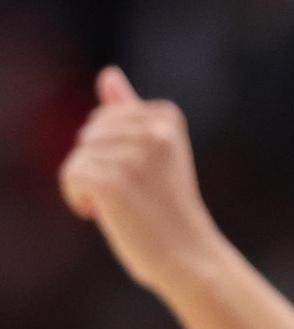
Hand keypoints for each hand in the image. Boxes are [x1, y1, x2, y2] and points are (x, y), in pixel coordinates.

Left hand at [59, 66, 225, 291]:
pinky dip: (77, 198)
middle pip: (89, 132)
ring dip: (90, 184)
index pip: (107, 116)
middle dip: (99, 162)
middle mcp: (153, 131)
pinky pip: (70, 175)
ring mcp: (133, 155)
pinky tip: (101, 213)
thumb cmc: (169, 207)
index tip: (142, 174)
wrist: (188, 255)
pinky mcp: (112, 180)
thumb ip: (130, 111)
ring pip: (78, 155)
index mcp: (167, 116)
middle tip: (133, 193)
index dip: (113, 148)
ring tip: (123, 205)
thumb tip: (108, 73)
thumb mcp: (153, 153)